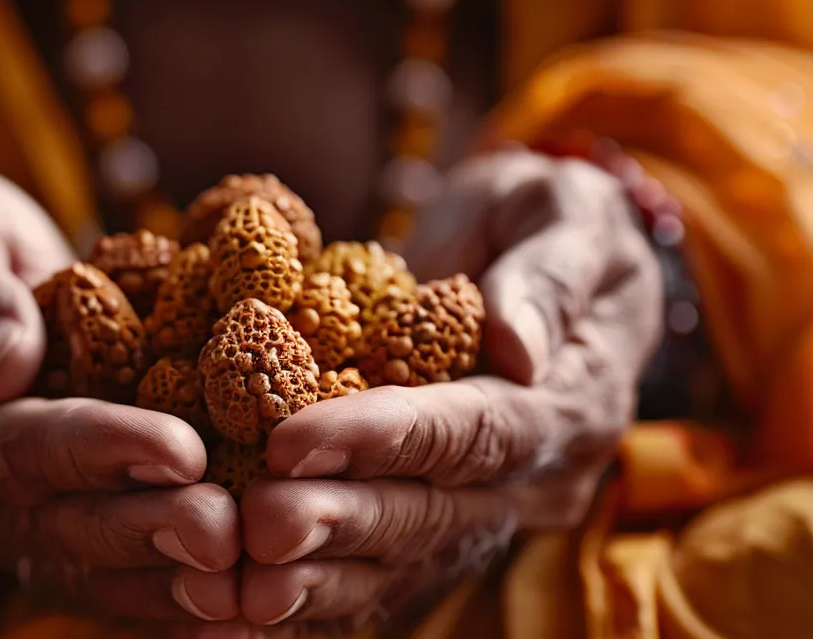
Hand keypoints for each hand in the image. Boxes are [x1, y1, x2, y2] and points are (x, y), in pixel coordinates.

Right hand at [0, 166, 240, 622]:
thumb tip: (1, 363)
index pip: (9, 449)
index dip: (96, 452)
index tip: (181, 449)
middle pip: (59, 528)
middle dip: (149, 531)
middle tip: (229, 532)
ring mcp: (9, 522)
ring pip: (93, 567)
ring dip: (172, 575)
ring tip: (249, 572)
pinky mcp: (58, 523)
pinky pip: (117, 569)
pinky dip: (177, 583)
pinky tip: (244, 594)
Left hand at [227, 150, 663, 634]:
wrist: (547, 255)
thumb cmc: (550, 217)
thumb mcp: (568, 213)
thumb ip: (548, 272)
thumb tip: (517, 344)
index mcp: (575, 401)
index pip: (479, 431)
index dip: (385, 439)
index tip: (293, 440)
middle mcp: (537, 478)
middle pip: (433, 513)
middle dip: (338, 522)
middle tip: (253, 526)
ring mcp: (489, 513)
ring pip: (400, 562)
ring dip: (315, 577)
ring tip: (237, 583)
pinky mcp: (441, 527)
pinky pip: (376, 576)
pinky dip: (308, 598)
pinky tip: (237, 611)